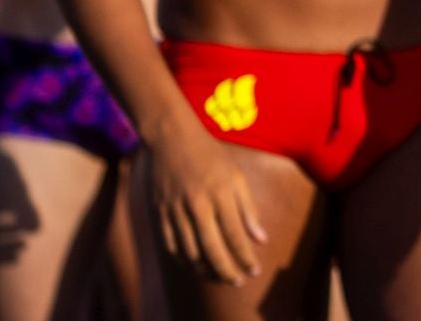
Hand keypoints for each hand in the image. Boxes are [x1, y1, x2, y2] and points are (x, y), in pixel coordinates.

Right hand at [147, 117, 267, 286]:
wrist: (172, 138)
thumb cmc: (210, 155)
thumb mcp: (236, 176)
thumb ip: (248, 208)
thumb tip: (261, 239)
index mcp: (219, 193)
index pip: (235, 235)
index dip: (245, 258)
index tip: (255, 270)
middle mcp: (196, 204)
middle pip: (212, 249)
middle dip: (227, 271)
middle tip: (238, 281)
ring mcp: (175, 210)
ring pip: (190, 253)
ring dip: (206, 271)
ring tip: (220, 277)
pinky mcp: (159, 213)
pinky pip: (171, 247)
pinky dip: (184, 262)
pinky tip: (196, 267)